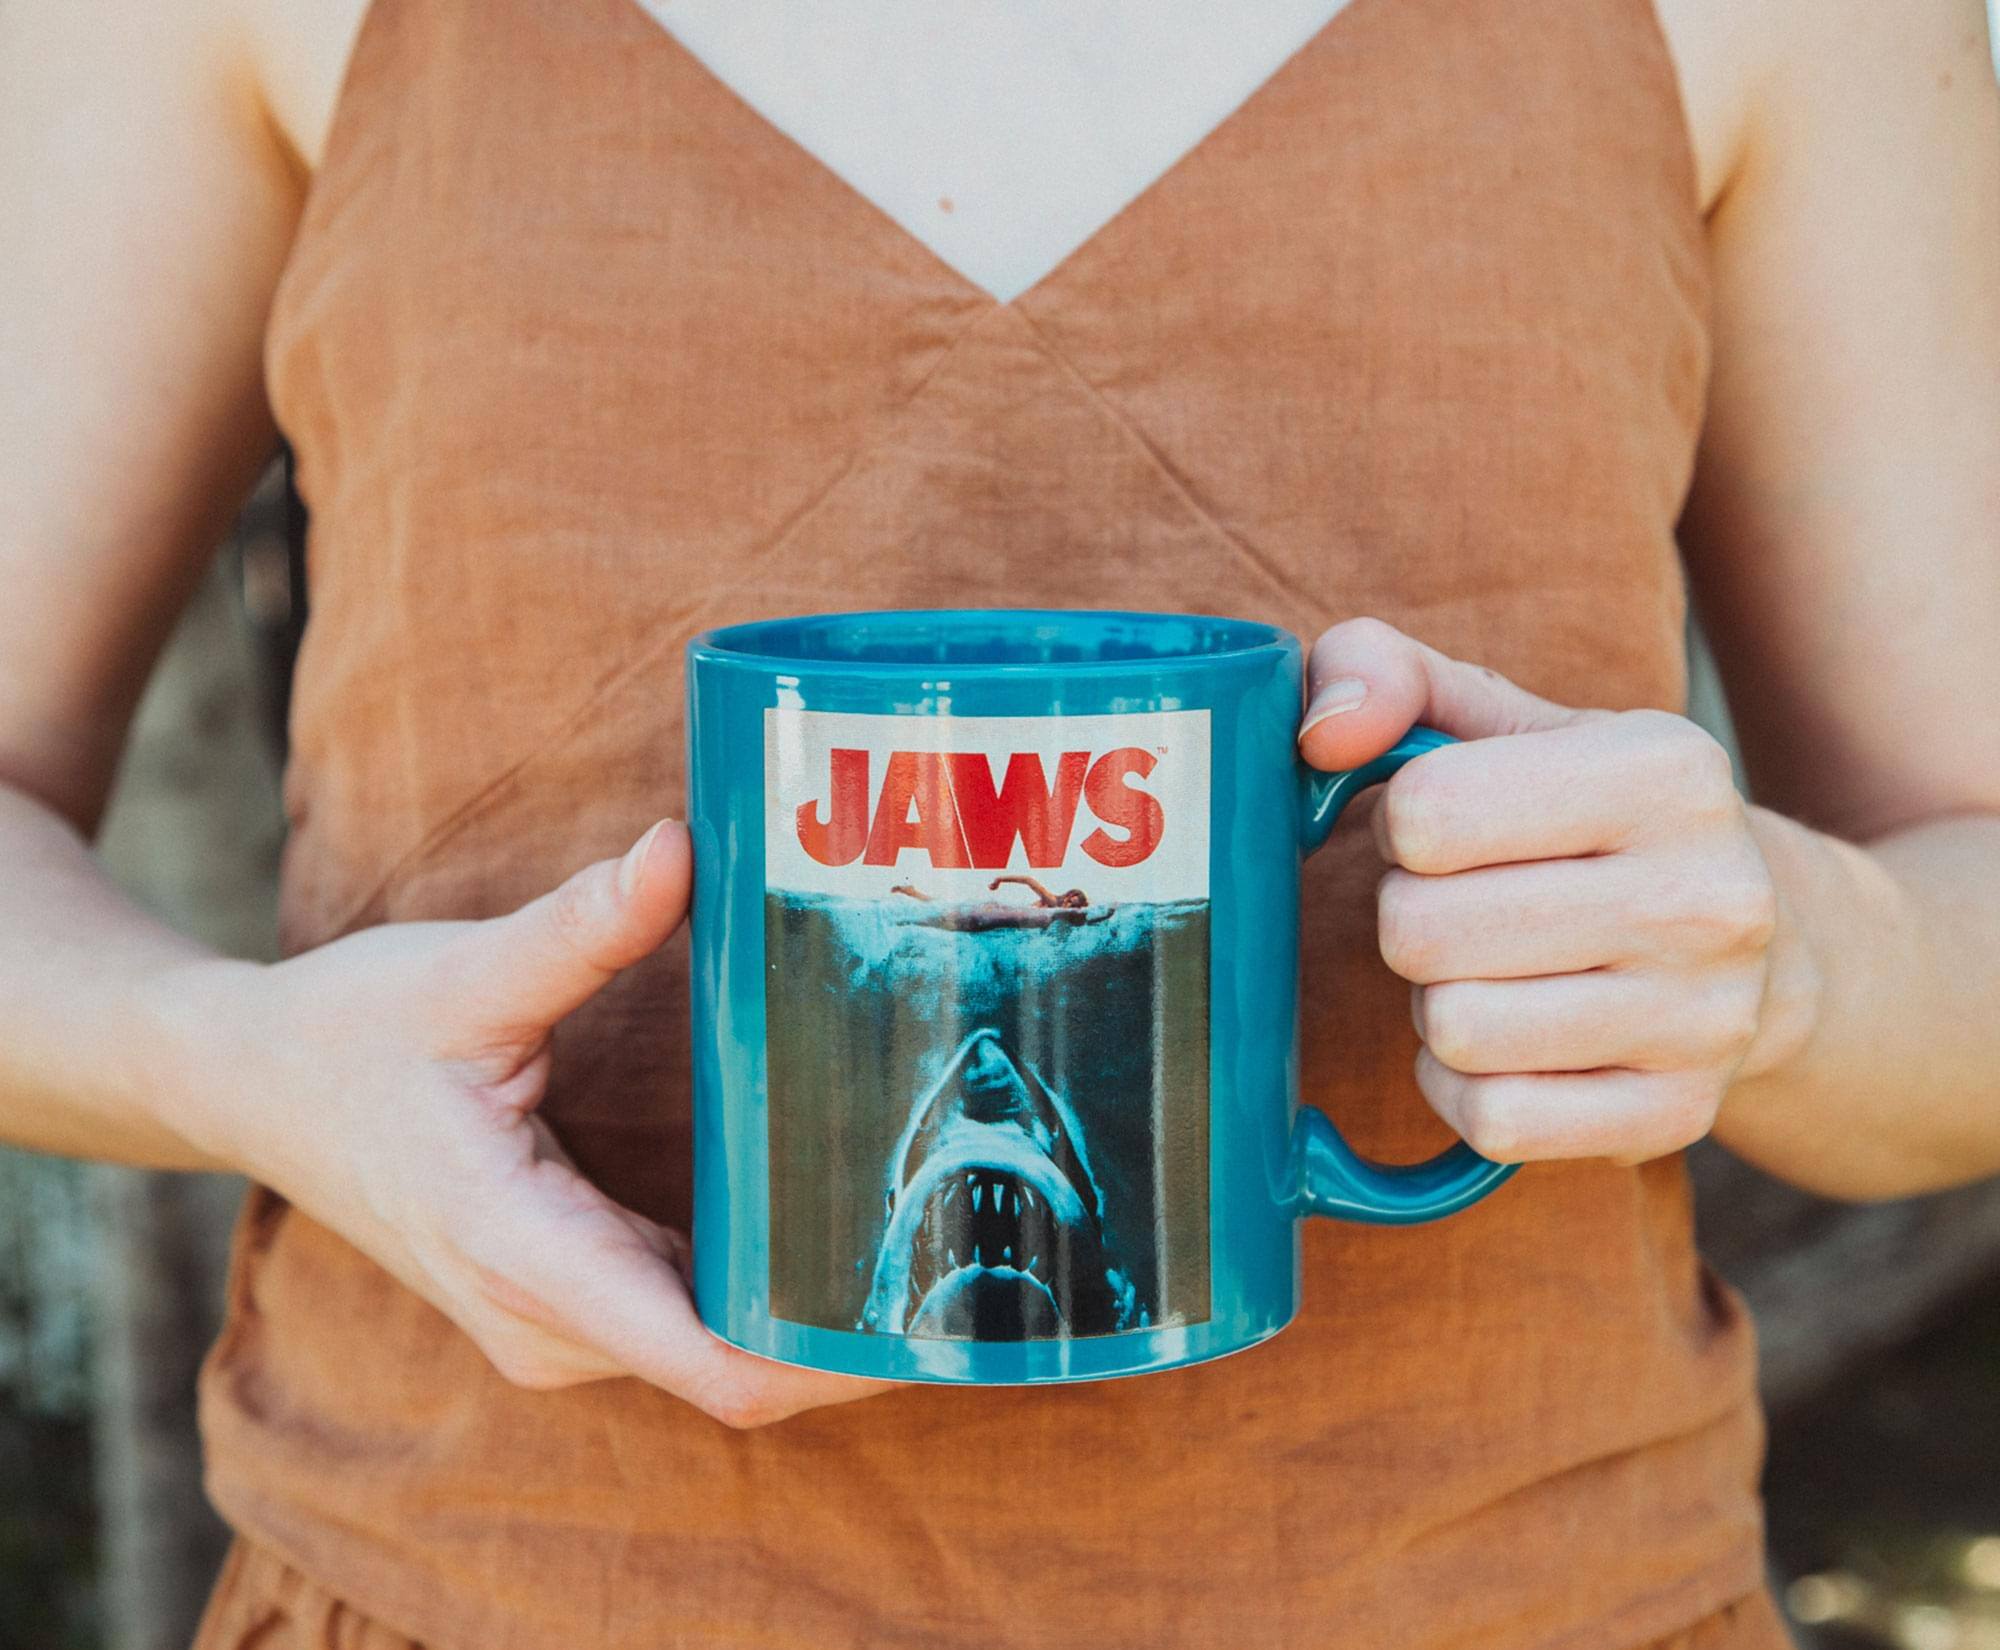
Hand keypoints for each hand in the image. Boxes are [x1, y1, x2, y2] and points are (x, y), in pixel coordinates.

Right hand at [165, 821, 892, 1426]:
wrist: (255, 1087)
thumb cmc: (349, 1034)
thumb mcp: (461, 971)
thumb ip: (579, 925)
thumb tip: (682, 850)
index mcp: (525, 1251)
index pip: (711, 1363)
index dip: (835, 1356)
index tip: (938, 1303)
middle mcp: (547, 1321)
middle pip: (740, 1370)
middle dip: (857, 1325)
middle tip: (978, 1224)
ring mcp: (554, 1324)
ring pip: (719, 1356)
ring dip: (817, 1311)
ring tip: (934, 1218)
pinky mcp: (565, 1301)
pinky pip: (688, 1323)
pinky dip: (763, 1292)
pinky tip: (840, 1223)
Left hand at [1297, 619, 1793, 1166]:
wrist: (1764, 939)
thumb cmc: (1587, 817)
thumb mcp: (1505, 717)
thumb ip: (1388, 675)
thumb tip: (1319, 732)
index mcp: (1667, 771)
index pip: (1428, 810)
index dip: (1404, 823)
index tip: (1449, 831)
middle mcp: (1706, 897)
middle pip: (1419, 932)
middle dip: (1410, 917)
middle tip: (1465, 908)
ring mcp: (1703, 1019)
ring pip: (1451, 1030)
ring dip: (1436, 1003)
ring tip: (1491, 970)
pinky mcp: (1674, 1115)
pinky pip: (1491, 1120)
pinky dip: (1463, 1086)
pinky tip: (1506, 1045)